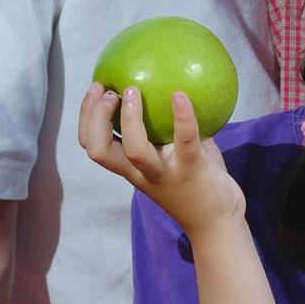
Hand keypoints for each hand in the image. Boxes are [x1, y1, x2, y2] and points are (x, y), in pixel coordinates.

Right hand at [75, 83, 247, 237]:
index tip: (95, 89)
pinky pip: (184, 140)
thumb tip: (167, 82)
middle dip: (94, 118)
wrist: (219, 221)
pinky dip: (181, 116)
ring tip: (132, 90)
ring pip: (134, 151)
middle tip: (107, 90)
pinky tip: (180, 95)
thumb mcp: (172, 155)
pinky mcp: (192, 169)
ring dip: (129, 118)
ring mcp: (165, 173)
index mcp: (131, 168)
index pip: (93, 145)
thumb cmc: (197, 183)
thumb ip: (165, 128)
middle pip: (100, 150)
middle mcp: (141, 173)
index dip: (86, 118)